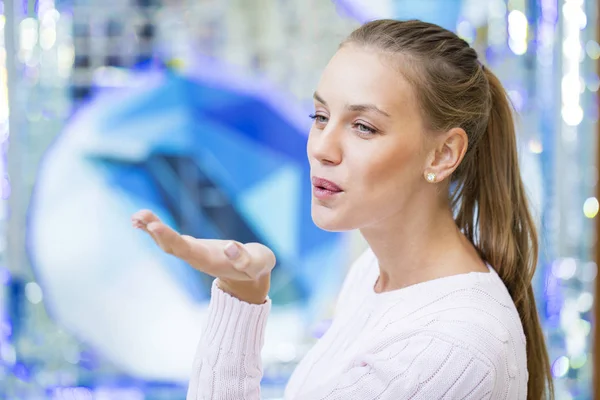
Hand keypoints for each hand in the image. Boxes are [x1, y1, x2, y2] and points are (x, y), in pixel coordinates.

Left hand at [131, 210, 274, 303]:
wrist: (251, 278)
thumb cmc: (257, 268)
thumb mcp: (259, 264)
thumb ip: (246, 259)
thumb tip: (230, 247)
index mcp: (210, 261)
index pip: (186, 249)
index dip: (169, 237)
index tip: (154, 227)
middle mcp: (197, 258)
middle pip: (172, 246)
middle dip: (157, 231)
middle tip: (141, 218)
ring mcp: (193, 253)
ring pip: (168, 243)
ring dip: (152, 229)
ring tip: (137, 216)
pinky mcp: (193, 247)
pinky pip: (171, 238)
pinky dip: (156, 229)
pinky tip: (142, 220)